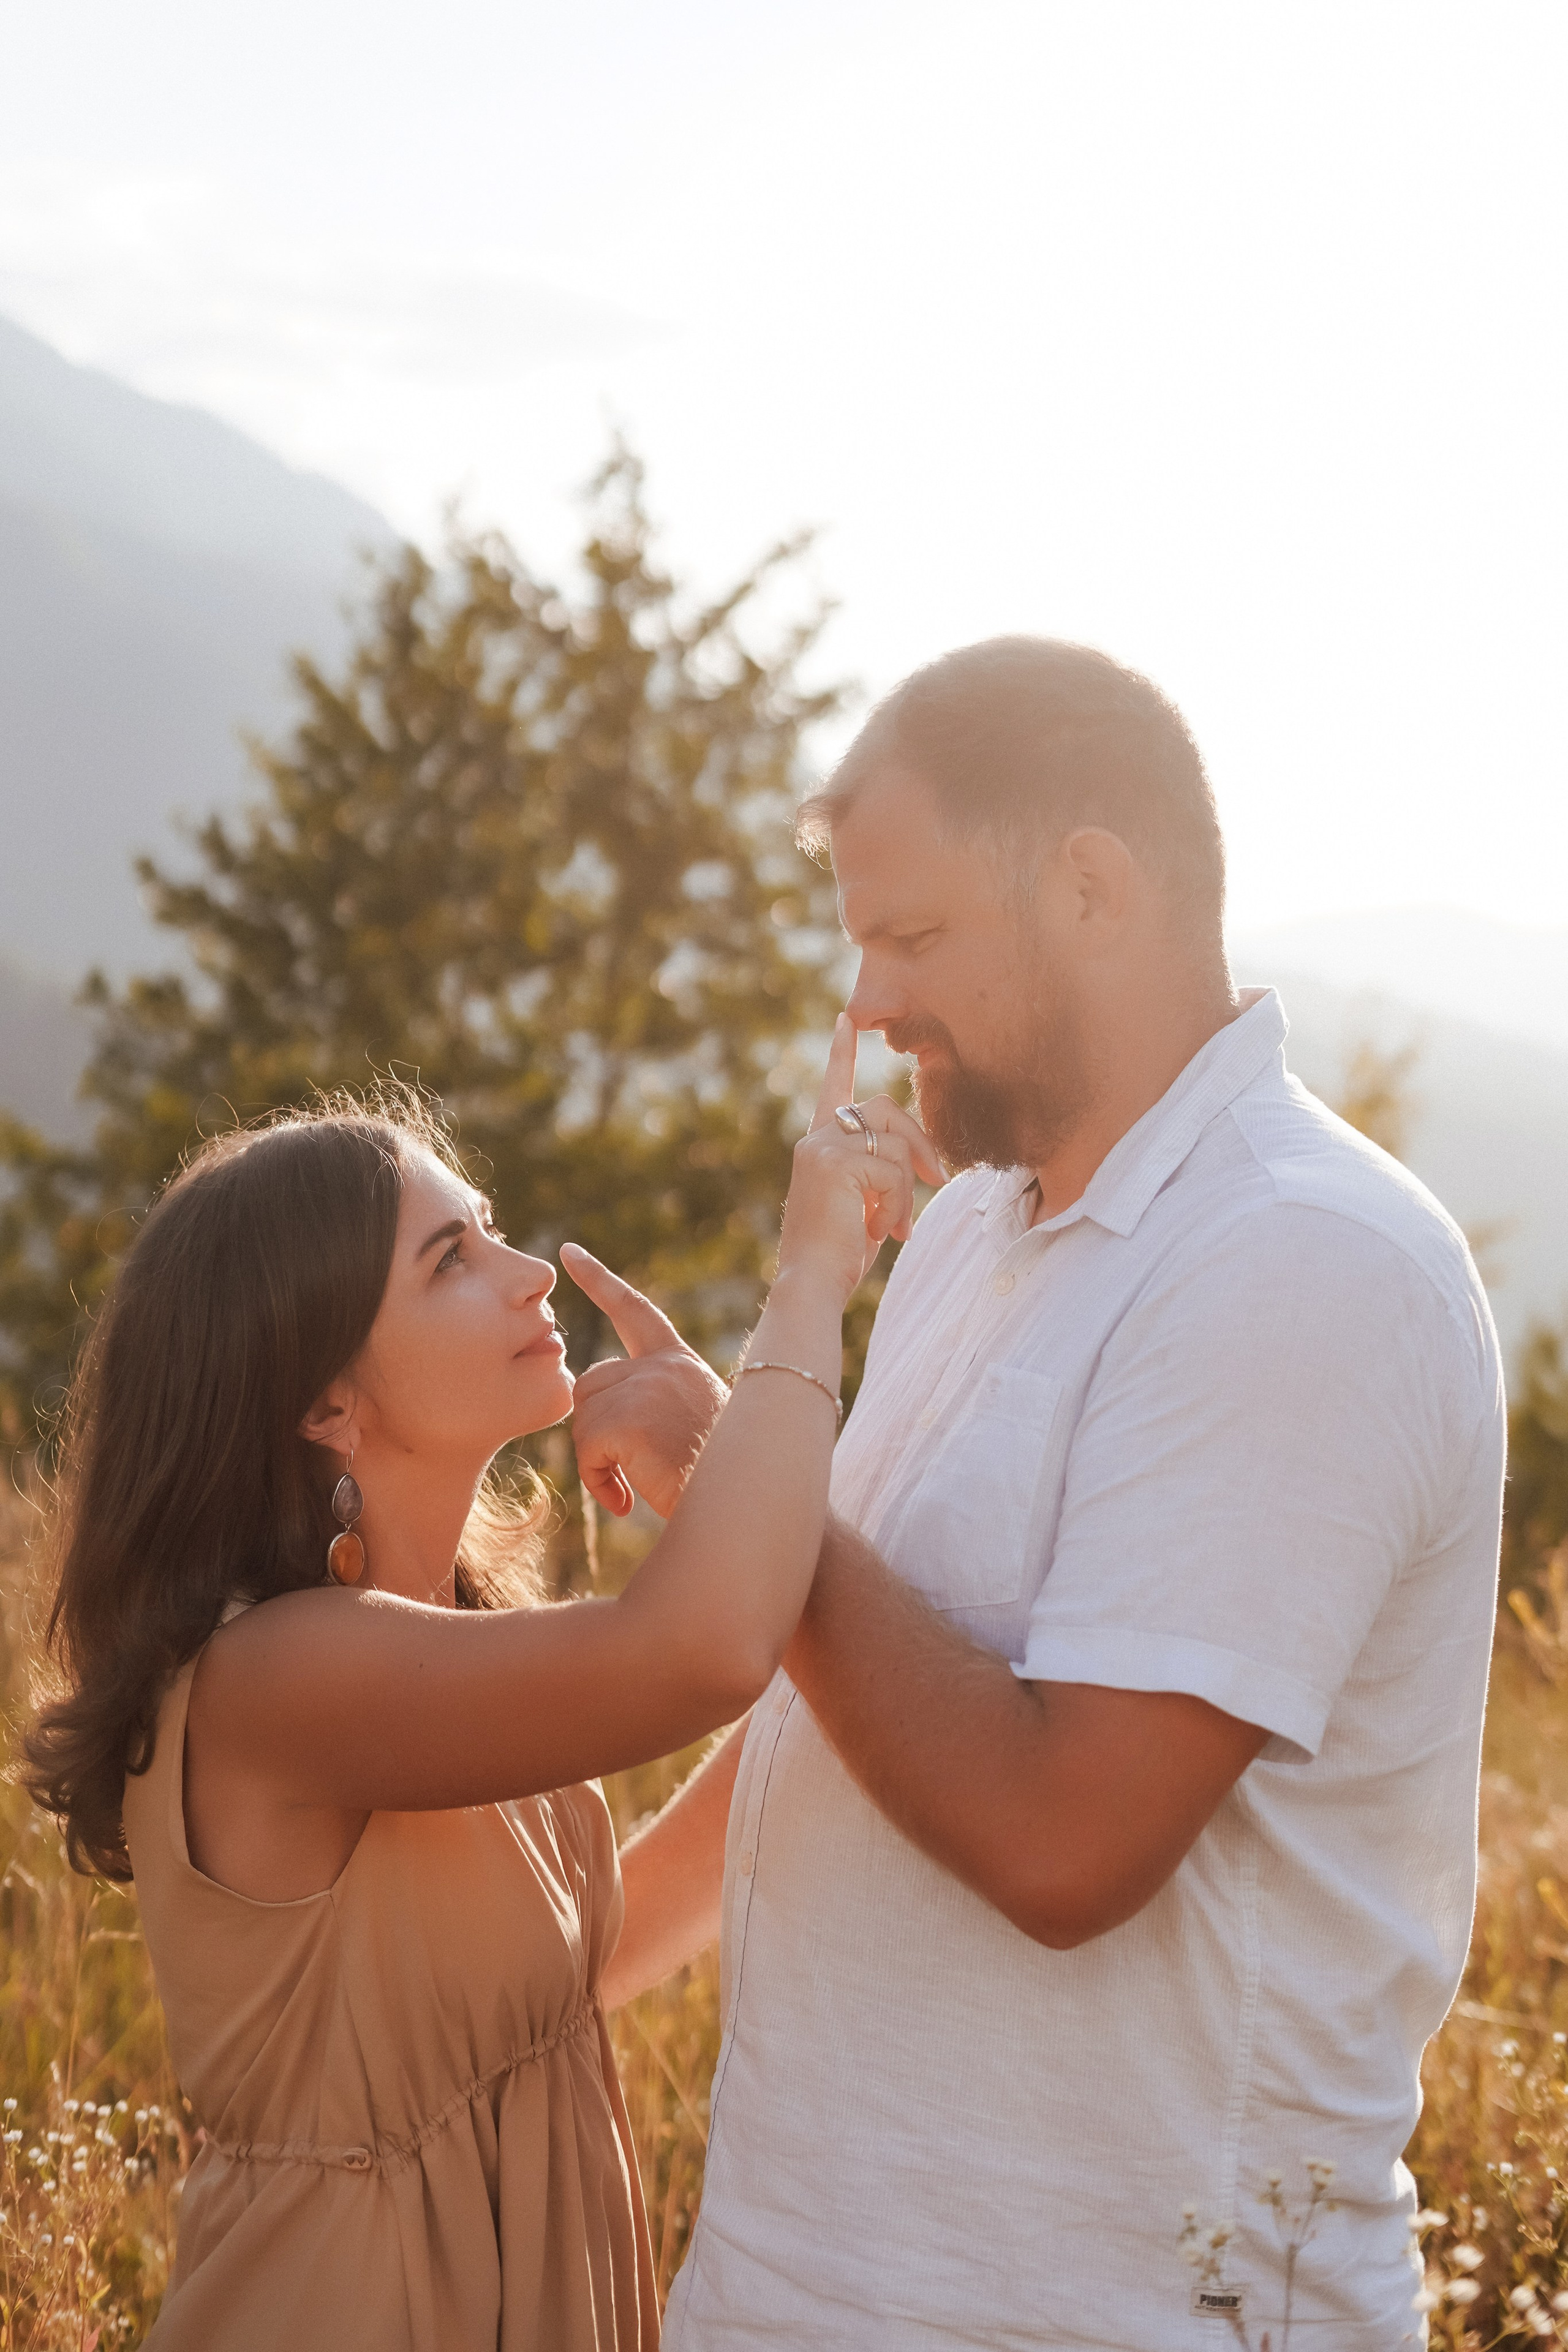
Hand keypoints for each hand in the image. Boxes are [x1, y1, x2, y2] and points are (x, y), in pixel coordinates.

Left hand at [561, 1245, 728, 1519]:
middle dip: (596, 1427)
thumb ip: (650, 1399)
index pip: (633, 1310)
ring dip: (598, 1458)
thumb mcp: (690, 1419)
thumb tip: (597, 1415)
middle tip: (625, 1466)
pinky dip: (599, 1481)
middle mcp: (662, 1365)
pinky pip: (587, 1452)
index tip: (569, 1252)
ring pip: (584, 1417)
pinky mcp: (628, 1420)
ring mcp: (645, 1388)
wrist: (744, 1499)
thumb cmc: (720, 1474)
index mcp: (679, 1361)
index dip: (598, 1280)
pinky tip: (628, 1501)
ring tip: (635, 1484)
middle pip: (590, 1382)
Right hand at [776, 1016, 946, 1301]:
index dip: (842, 1053)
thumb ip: (879, 1174)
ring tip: (898, 1226)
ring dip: (907, 1187)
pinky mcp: (835, 1163)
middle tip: (938, 1177)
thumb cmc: (838, 1256)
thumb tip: (921, 1166)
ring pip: (894, 1142)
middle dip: (919, 1141)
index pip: (834, 1089)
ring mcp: (822, 1147)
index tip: (847, 1019)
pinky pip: (893, 1171)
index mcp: (819, 1146)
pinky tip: (883, 1231)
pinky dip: (898, 1205)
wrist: (811, 1284)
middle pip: (885, 1109)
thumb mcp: (863, 1205)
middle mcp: (816, 1139)